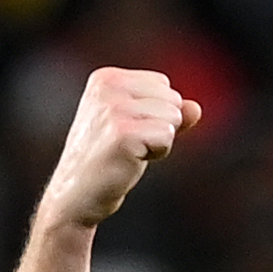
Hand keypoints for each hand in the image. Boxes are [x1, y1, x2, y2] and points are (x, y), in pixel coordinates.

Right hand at [40, 65, 201, 228]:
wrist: (76, 194)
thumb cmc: (108, 159)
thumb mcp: (137, 127)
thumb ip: (166, 113)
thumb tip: (196, 108)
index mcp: (106, 78)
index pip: (162, 83)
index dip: (156, 112)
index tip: (128, 130)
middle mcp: (108, 87)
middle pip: (172, 99)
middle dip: (161, 126)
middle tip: (129, 144)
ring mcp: (114, 109)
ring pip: (173, 117)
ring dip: (159, 142)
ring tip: (129, 152)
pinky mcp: (123, 133)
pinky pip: (167, 136)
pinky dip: (158, 153)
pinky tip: (132, 160)